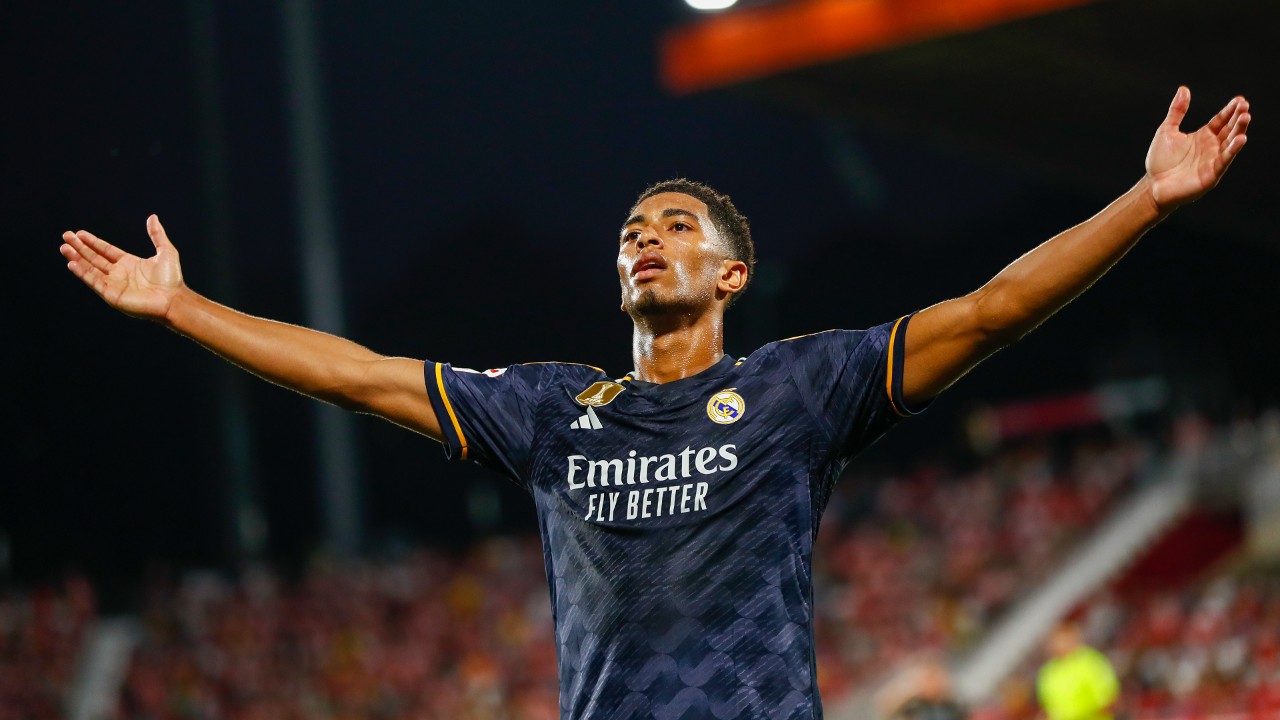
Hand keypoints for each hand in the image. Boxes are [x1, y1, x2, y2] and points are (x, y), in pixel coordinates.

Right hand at [60, 215, 185, 321]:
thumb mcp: (165, 251)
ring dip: (77, 258)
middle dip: (80, 247)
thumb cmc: (171, 279)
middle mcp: (119, 273)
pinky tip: (72, 263)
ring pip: (90, 268)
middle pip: (94, 258)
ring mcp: (114, 284)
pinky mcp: (111, 294)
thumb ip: (157, 235)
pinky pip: (94, 281)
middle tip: (66, 236)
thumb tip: (153, 217)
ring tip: (64, 247)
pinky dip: (82, 272)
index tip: (79, 233)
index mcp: (128, 263)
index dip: (92, 242)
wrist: (173, 299)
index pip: (105, 250)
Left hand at [1146, 86, 1249, 211]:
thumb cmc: (1159, 161)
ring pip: (1230, 143)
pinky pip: (1224, 160)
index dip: (1230, 111)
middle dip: (1238, 118)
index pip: (1221, 120)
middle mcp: (1211, 147)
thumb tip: (1184, 89)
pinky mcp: (1212, 174)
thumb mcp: (1167, 131)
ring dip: (1239, 130)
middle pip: (1229, 129)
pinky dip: (1232, 150)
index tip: (1239, 100)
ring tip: (1246, 117)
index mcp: (1203, 136)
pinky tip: (1240, 138)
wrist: (1153, 185)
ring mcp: (1213, 160)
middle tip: (1244, 106)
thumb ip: (1177, 111)